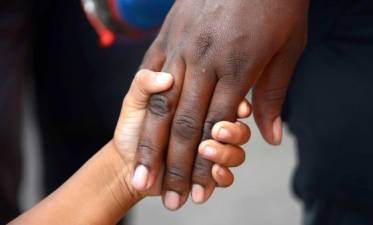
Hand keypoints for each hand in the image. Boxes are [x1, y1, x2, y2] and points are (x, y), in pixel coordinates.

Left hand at [113, 69, 250, 197]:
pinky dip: (223, 176)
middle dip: (231, 133)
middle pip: (233, 130)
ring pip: (236, 153)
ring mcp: (212, 154)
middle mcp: (210, 129)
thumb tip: (166, 79)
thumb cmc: (132, 127)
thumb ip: (145, 84)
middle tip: (218, 132)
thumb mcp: (134, 100)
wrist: (126, 164)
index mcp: (199, 107)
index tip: (239, 108)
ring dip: (225, 154)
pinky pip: (227, 178)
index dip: (235, 105)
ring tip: (205, 151)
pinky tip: (214, 172)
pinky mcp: (208, 177)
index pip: (224, 103)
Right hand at [134, 0, 308, 209]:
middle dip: (175, 167)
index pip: (216, 127)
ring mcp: (182, 45)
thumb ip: (274, 95)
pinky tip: (138, 130)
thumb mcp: (288, 48)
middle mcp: (205, 59)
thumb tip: (270, 138)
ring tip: (143, 177)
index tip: (198, 191)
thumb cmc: (277, 3)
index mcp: (239, 66)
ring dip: (152, 146)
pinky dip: (144, 106)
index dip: (205, 163)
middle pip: (185, 123)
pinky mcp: (168, 33)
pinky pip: (150, 73)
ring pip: (162, 104)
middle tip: (168, 199)